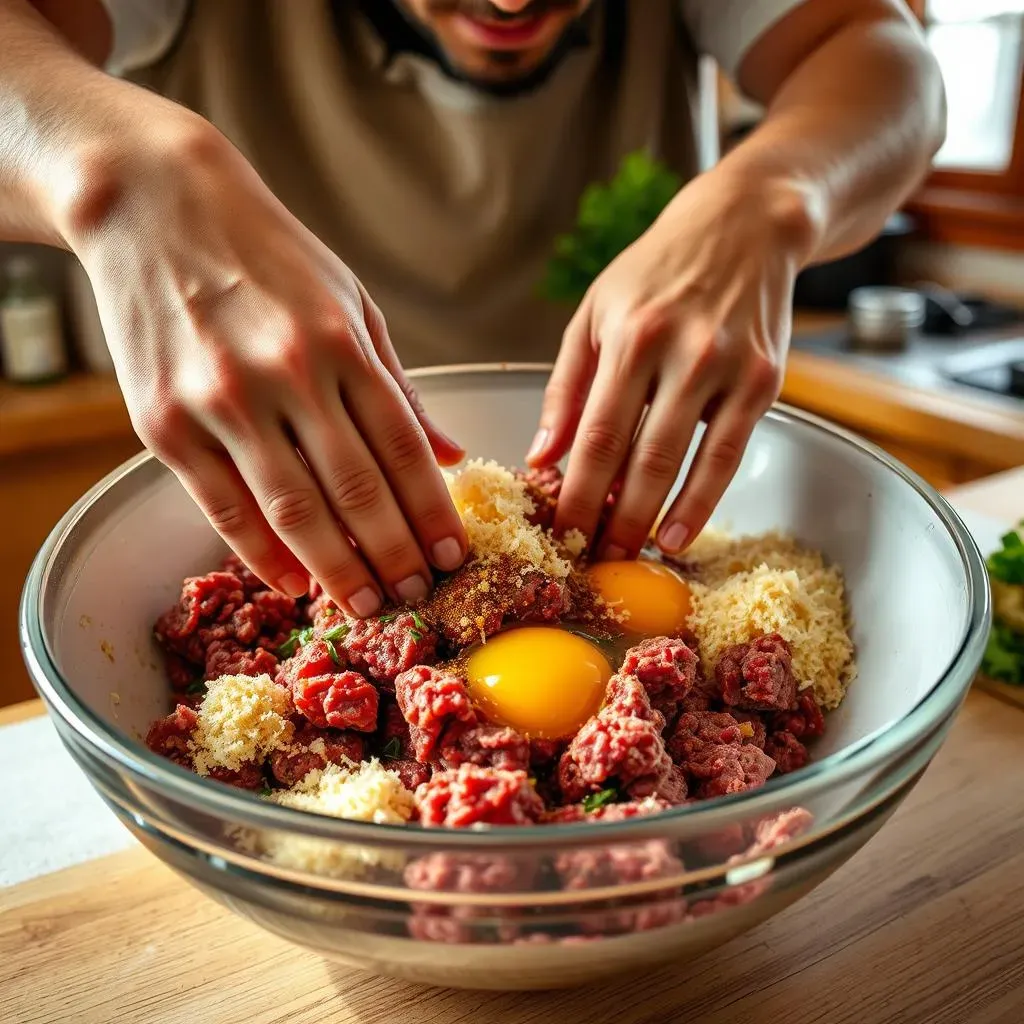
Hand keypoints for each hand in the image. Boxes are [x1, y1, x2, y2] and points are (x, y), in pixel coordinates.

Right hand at [67, 102, 466, 615]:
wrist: (153, 204)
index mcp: (340, 342)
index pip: (401, 449)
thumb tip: (448, 455)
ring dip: (336, 569)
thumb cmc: (269, 256)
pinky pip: (223, 508)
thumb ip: (397, 386)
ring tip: (368, 606)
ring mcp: (220, 401)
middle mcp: (285, 374)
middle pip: (355, 490)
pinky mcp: (163, 424)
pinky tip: (294, 583)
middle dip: (394, 554)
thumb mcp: (351, 303)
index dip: (432, 512)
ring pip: (292, 510)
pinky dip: (262, 555)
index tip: (453, 556)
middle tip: (417, 596)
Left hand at [528, 170, 815, 557]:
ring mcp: (727, 369)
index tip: (559, 531)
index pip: (596, 434)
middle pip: (638, 458)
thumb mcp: (596, 313)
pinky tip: (678, 534)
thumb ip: (566, 387)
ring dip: (651, 520)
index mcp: (630, 335)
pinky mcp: (763, 381)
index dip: (576, 492)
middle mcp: (681, 353)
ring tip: (628, 556)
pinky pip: (728, 455)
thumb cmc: (658, 272)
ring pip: (683, 463)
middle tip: (589, 558)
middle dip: (610, 519)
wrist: (745, 227)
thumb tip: (541, 456)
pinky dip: (701, 502)